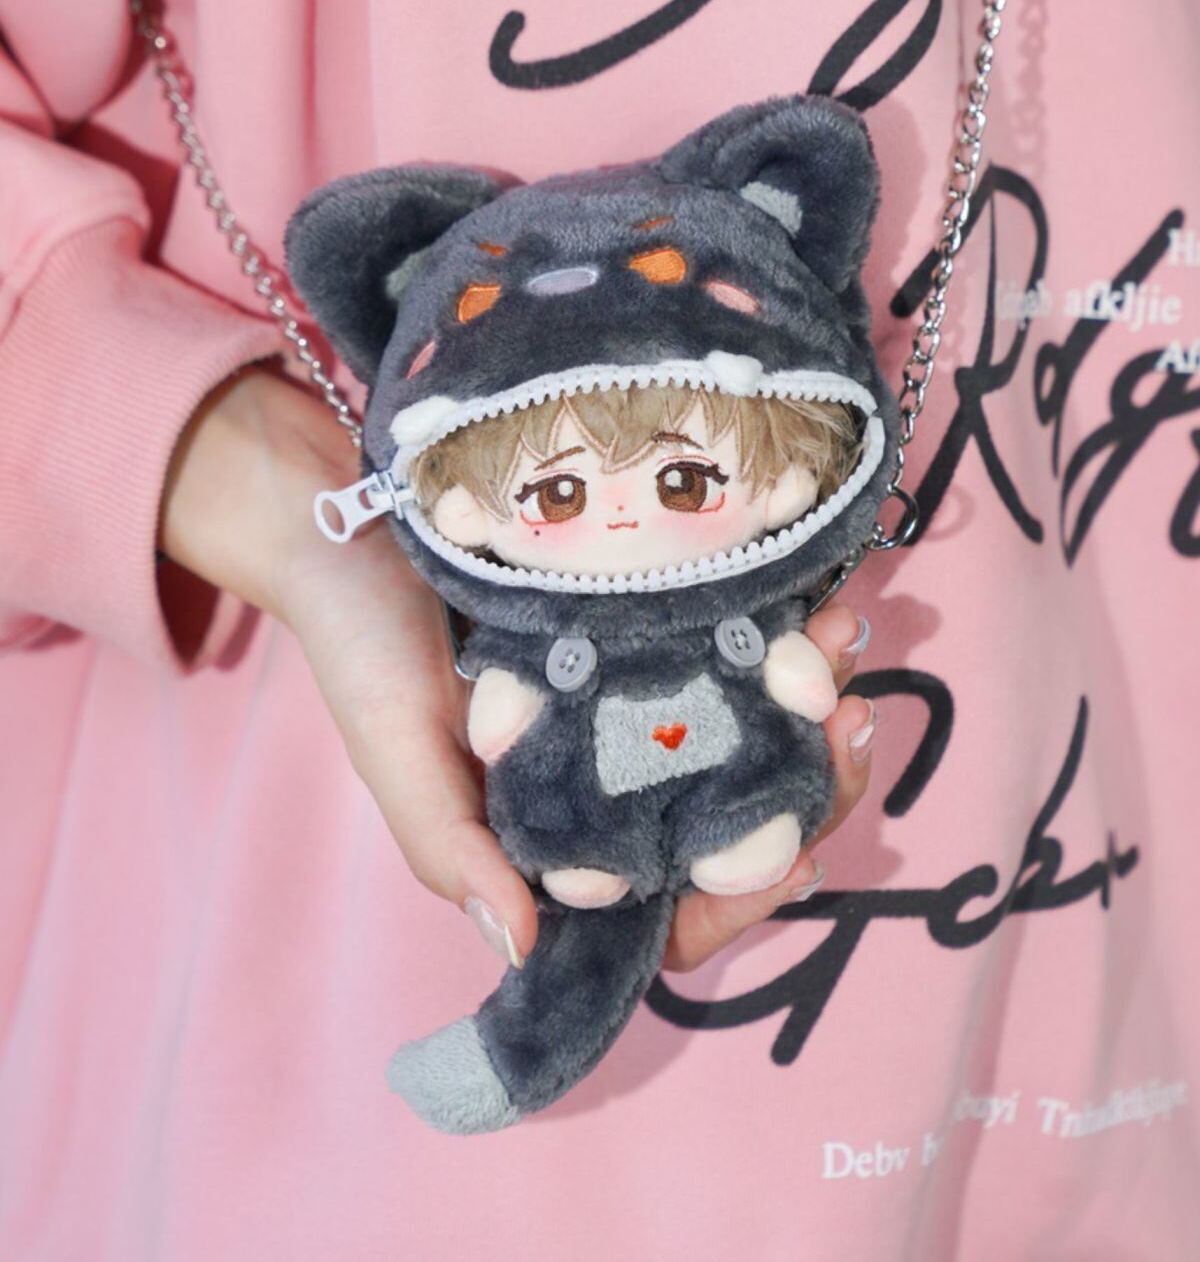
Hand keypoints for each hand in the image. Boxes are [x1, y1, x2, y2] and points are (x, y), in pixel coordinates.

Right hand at [159, 366, 875, 975]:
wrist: (353, 523)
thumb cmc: (366, 651)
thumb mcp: (399, 755)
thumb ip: (452, 852)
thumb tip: (521, 950)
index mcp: (556, 841)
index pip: (665, 912)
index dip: (739, 902)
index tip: (796, 859)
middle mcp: (608, 782)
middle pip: (735, 824)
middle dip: (809, 787)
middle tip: (849, 726)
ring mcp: (635, 706)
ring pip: (753, 735)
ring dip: (812, 703)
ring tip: (842, 642)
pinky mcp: (648, 633)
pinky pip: (732, 651)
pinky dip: (785, 638)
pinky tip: (817, 605)